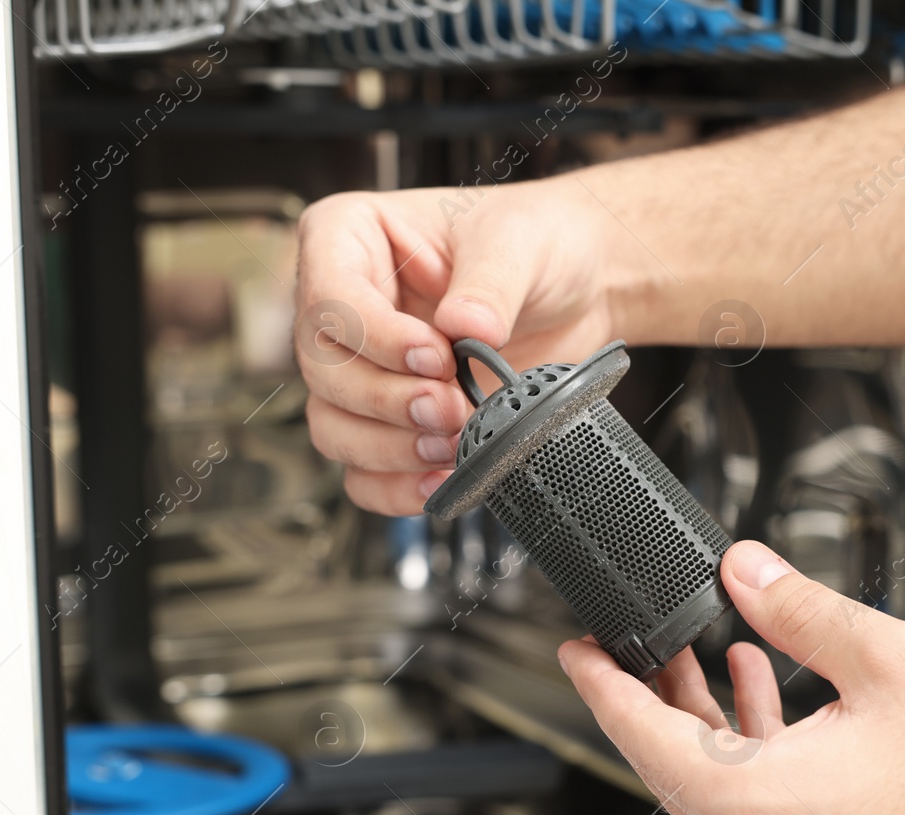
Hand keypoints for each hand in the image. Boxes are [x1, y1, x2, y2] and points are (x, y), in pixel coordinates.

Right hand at [295, 179, 623, 514]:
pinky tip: (444, 479)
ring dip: (391, 449)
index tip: (438, 356)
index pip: (328, 300)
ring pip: (334, 428)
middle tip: (453, 408)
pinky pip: (363, 472)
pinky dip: (398, 486)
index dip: (377, 340)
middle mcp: (340, 308)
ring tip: (455, 444)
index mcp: (349, 238)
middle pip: (325, 373)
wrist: (579, 289)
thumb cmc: (538, 242)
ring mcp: (361, 369)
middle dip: (388, 402)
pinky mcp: (388, 422)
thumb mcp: (519, 241)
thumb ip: (490, 283)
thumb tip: (465, 328)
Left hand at [558, 540, 904, 814]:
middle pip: (674, 761)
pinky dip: (758, 749)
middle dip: (656, 691)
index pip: (640, 734)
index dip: (601, 682)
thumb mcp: (884, 658)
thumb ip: (798, 608)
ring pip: (722, 783)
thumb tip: (745, 570)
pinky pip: (765, 806)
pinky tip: (780, 697)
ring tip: (716, 653)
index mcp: (753, 803)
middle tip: (639, 640)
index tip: (575, 651)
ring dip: (713, 716)